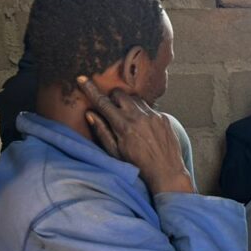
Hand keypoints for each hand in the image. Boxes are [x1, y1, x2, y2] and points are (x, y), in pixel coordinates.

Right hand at [78, 76, 193, 194]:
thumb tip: (90, 113)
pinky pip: (149, 108)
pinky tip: (143, 127)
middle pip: (120, 94)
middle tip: (112, 110)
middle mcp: (139, 117)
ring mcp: (154, 116)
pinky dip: (142, 112)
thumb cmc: (138, 166)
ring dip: (128, 104)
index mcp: (124, 126)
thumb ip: (102, 131)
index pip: (103, 102)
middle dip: (113, 98)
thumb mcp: (114, 152)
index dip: (91, 89)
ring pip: (135, 98)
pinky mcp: (164, 118)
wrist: (167, 172)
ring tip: (128, 119)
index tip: (83, 79)